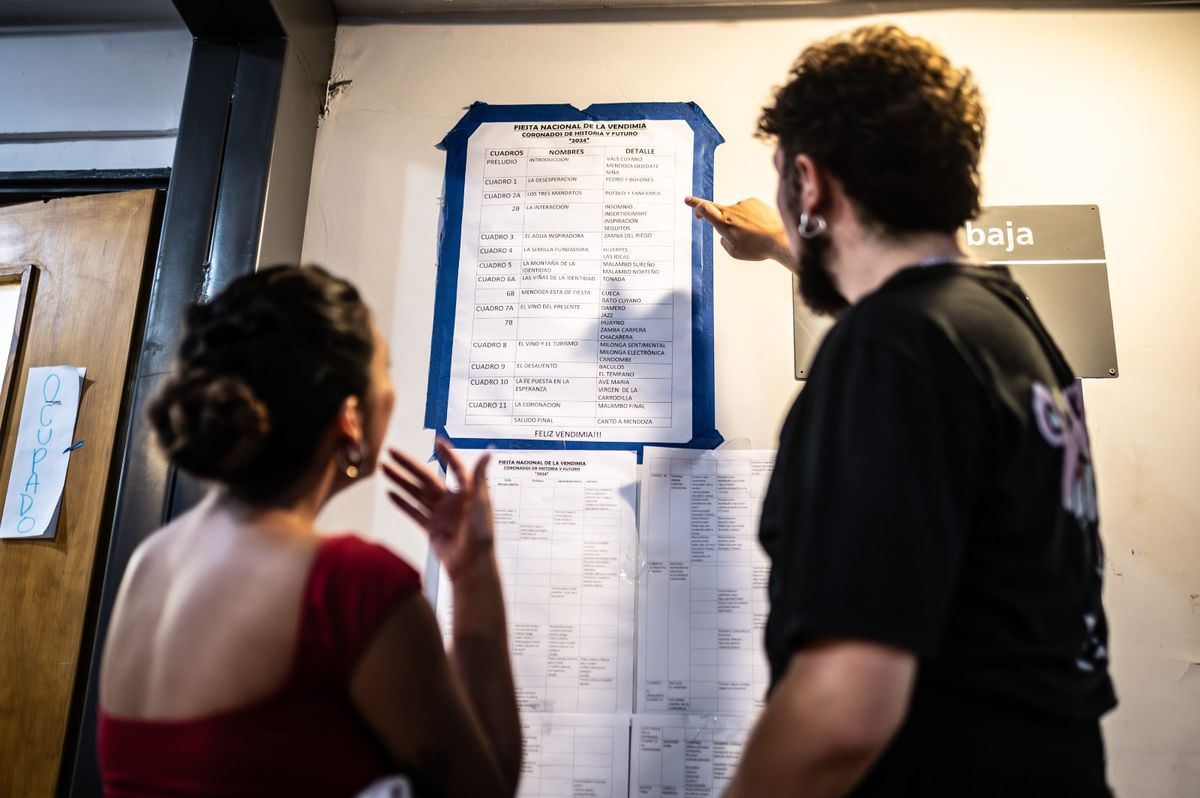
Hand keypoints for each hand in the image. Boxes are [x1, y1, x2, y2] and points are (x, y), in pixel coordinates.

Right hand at [383, 439, 494, 581]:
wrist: (471, 565)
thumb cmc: (481, 534)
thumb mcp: (482, 502)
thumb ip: (480, 477)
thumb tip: (488, 452)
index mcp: (466, 492)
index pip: (455, 468)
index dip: (447, 455)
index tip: (436, 441)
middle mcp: (452, 501)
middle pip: (426, 478)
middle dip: (408, 465)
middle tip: (391, 451)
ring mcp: (440, 514)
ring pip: (416, 493)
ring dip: (400, 481)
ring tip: (384, 468)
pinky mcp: (431, 528)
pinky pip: (414, 512)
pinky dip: (402, 503)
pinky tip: (390, 493)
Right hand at [684, 195, 793, 266]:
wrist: (780, 239)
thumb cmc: (758, 248)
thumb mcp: (735, 252)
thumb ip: (724, 241)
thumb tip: (724, 233)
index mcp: (724, 224)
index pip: (705, 209)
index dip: (695, 205)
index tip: (688, 201)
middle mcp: (732, 211)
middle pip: (715, 208)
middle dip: (707, 210)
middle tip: (695, 206)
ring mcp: (743, 204)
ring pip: (735, 213)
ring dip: (739, 221)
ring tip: (752, 233)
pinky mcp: (754, 201)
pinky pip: (746, 209)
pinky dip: (749, 217)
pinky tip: (758, 226)